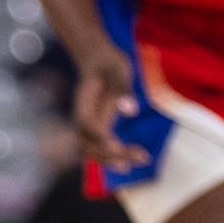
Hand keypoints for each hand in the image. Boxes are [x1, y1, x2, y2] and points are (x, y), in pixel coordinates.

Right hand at [71, 41, 149, 170]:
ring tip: (142, 159)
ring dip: (114, 160)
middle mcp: (81, 119)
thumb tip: (132, 111)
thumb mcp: (118, 70)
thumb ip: (123, 89)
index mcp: (83, 104)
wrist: (98, 62)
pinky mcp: (96, 130)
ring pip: (93, 153)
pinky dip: (114, 158)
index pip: (88, 127)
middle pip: (89, 146)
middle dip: (112, 155)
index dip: (101, 139)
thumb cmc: (108, 63)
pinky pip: (100, 150)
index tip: (120, 146)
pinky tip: (133, 160)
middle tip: (141, 157)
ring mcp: (87, 127)